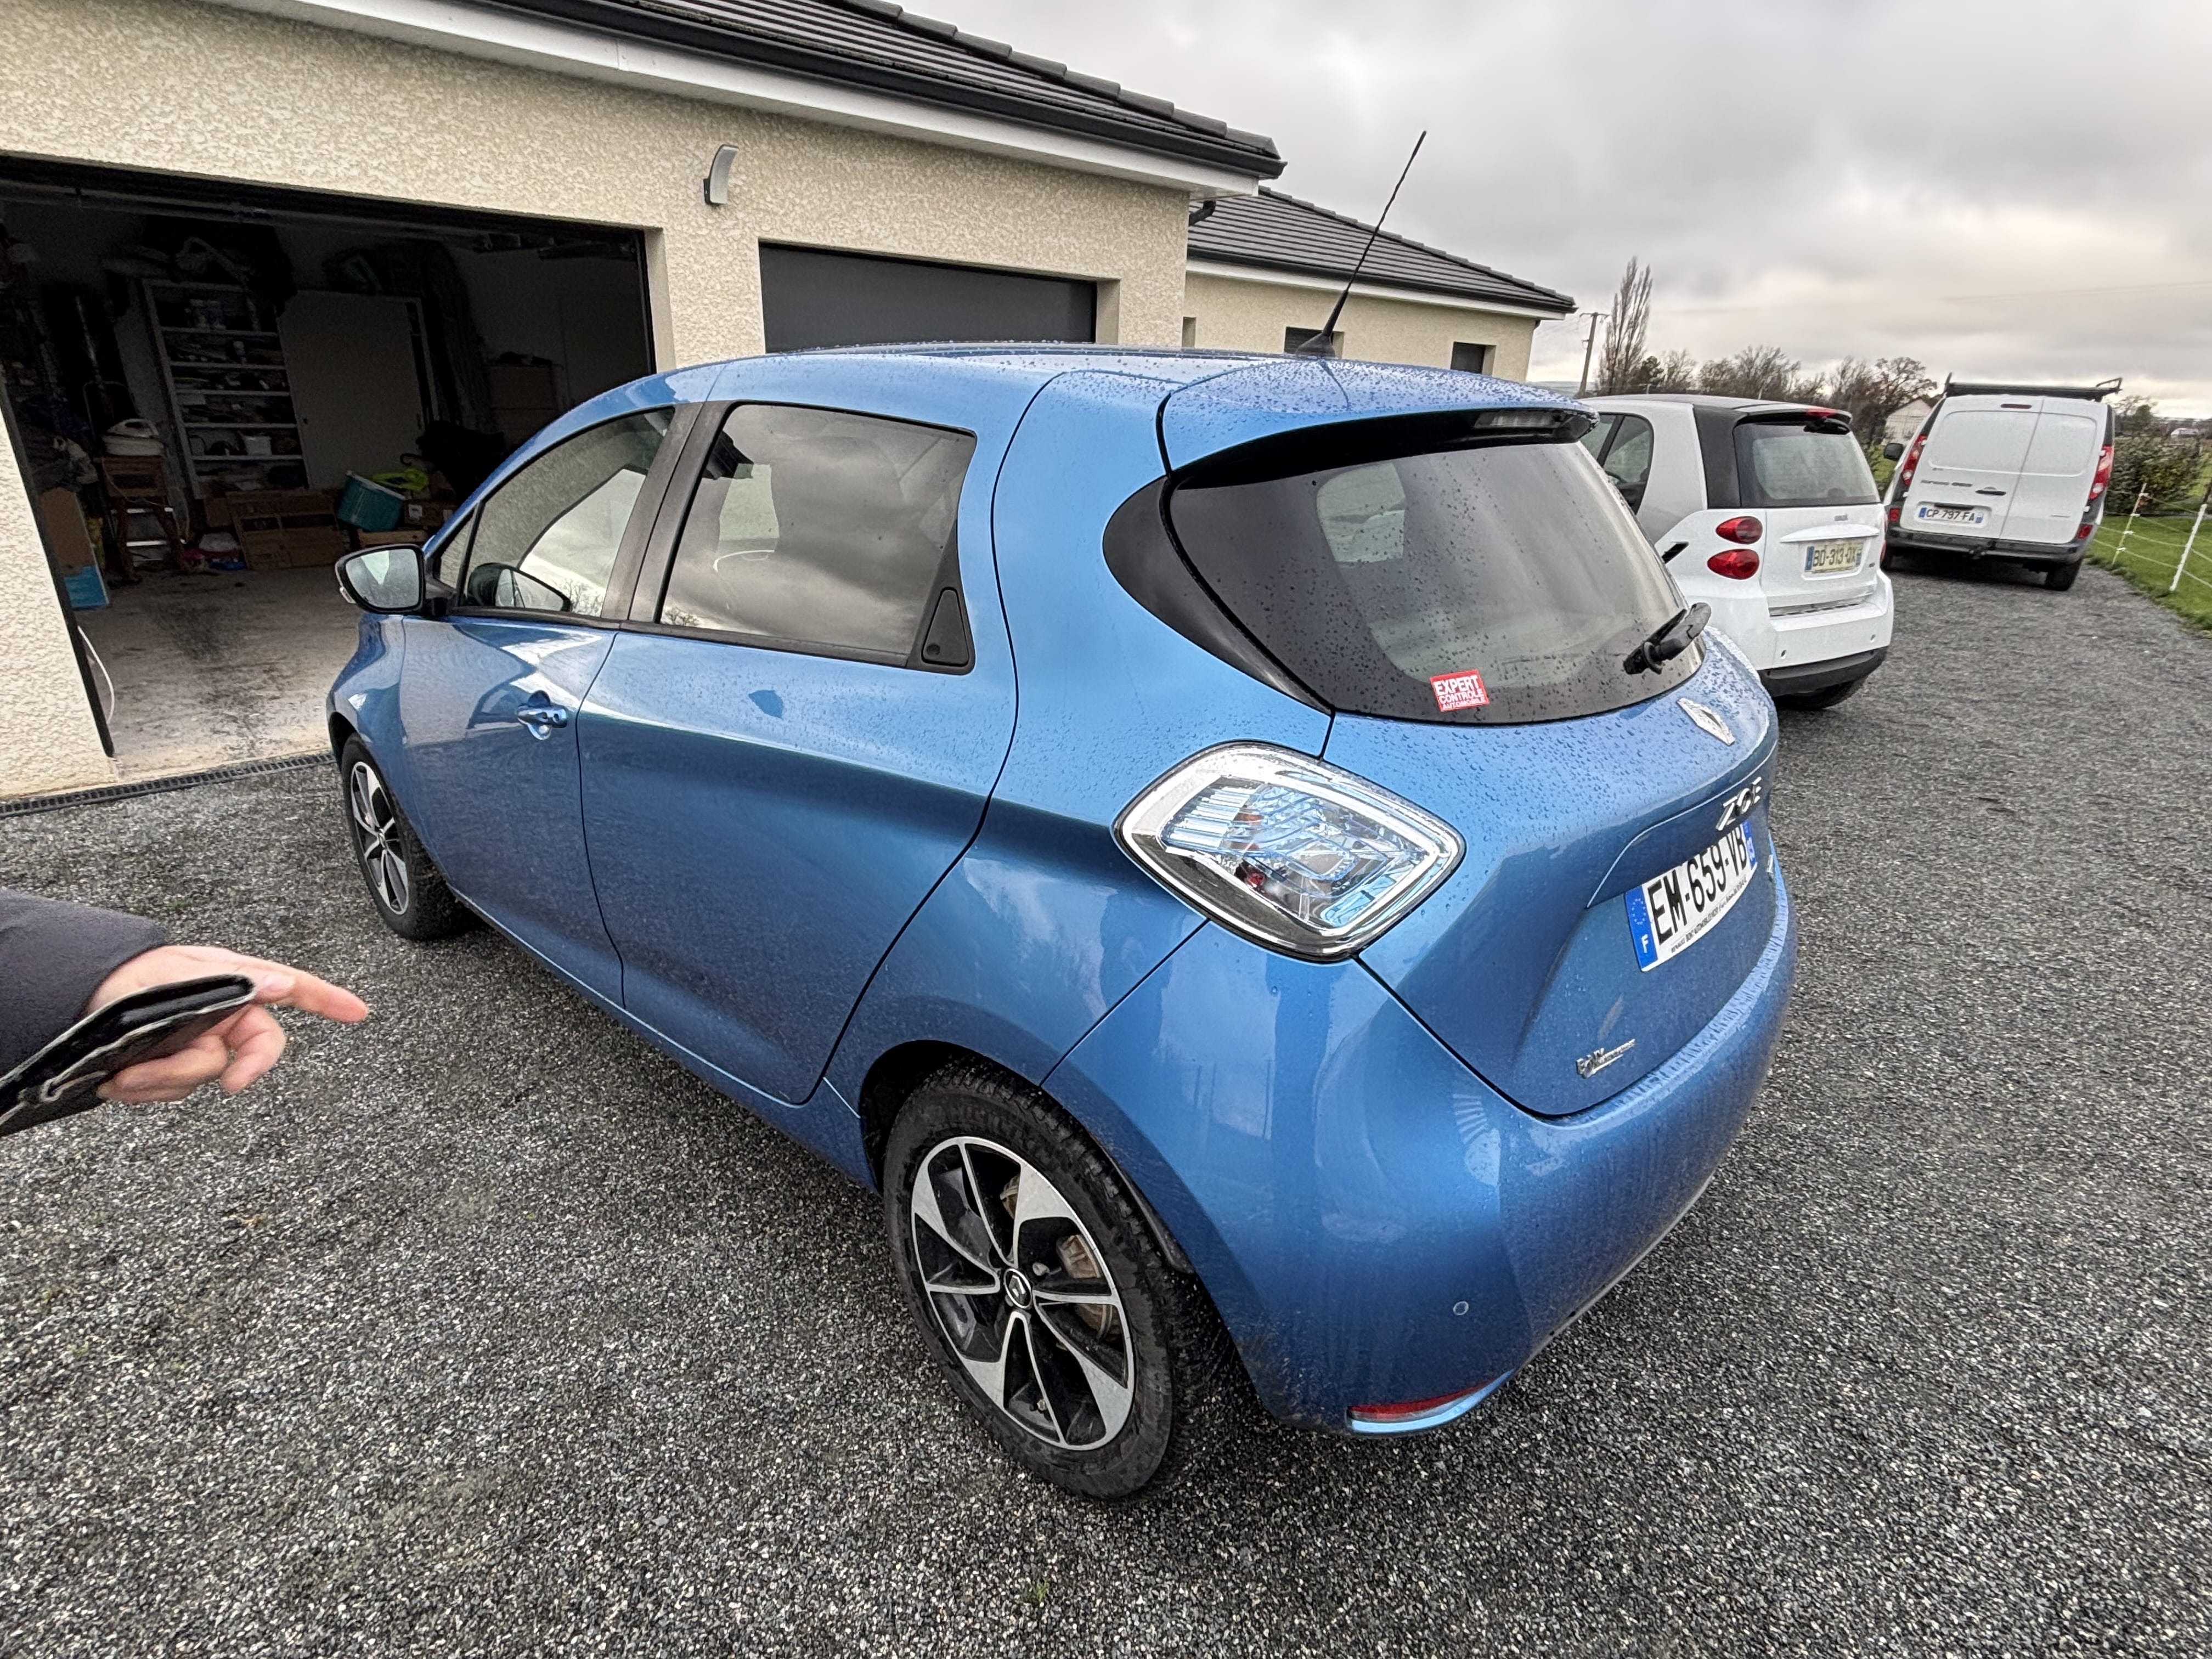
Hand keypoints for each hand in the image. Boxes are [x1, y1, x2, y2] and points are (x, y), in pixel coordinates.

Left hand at [85, 945, 368, 1104]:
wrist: (78, 999)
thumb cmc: (129, 976)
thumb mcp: (178, 973)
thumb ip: (230, 982)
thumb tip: (278, 983)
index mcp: (234, 984)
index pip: (293, 988)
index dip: (329, 1000)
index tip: (358, 1013)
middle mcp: (224, 1016)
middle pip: (251, 1053)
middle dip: (225, 1068)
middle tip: (229, 1085)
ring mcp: (200, 1043)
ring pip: (204, 1077)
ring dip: (164, 1080)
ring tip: (126, 1073)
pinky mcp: (174, 1067)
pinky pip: (175, 1091)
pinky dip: (147, 1090)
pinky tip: (122, 1080)